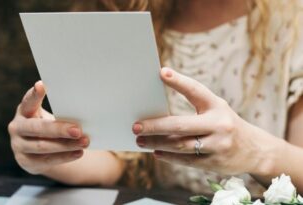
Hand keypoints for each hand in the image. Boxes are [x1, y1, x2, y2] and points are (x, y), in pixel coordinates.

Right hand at [8, 81, 88, 174]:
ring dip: (66, 145)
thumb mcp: (49, 116)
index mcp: (24, 111)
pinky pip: (46, 160)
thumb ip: (59, 111)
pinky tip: (78, 152)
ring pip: (43, 146)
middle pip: (37, 128)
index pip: (28, 101)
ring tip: (84, 142)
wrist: (39, 151)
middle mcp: (16, 127)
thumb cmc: (48, 126)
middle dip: (59, 130)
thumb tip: (84, 107)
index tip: (42, 85)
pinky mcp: (25, 162)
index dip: (34, 94)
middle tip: (78, 130)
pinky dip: (64, 157)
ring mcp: (18, 146)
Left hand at [132, 67, 276, 175]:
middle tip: (136, 127)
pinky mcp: (214, 163)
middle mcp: (219, 125)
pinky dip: (168, 156)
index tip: (161, 72)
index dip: (179, 81)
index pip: (196, 90)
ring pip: (180, 145)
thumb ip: (193, 108)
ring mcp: (217, 145)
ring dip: (157, 143)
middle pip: (180, 125)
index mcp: (217, 106)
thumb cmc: (225, 124)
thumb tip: (158, 112)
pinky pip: (186, 160)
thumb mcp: (216, 110)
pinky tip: (156, 152)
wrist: (254, 150)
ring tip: (141, 141)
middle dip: (155, 126)